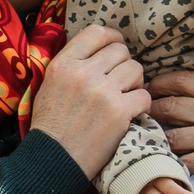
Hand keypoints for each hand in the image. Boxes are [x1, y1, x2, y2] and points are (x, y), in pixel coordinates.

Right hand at [30, 25, 150, 175]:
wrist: (53, 161)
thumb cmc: (51, 127)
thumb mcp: (49, 86)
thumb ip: (71, 65)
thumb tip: (97, 51)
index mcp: (63, 64)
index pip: (96, 32)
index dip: (112, 38)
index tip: (115, 50)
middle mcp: (83, 73)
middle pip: (121, 51)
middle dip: (124, 65)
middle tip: (120, 82)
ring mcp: (102, 92)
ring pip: (136, 70)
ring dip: (135, 83)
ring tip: (125, 97)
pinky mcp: (119, 112)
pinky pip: (144, 95)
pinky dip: (141, 106)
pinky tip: (130, 114)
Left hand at [147, 30, 193, 189]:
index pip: (183, 81)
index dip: (162, 82)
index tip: (152, 85)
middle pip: (170, 106)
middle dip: (152, 107)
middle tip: (142, 109)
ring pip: (171, 135)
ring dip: (158, 136)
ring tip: (148, 136)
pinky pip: (184, 162)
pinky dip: (171, 162)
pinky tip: (164, 161)